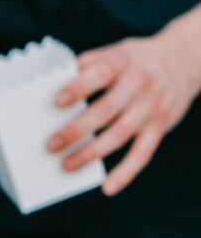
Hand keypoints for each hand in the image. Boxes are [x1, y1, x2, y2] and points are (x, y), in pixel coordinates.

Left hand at [47, 16, 200, 194]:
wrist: (184, 59)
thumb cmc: (138, 59)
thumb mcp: (116, 51)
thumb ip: (89, 65)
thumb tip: (52, 86)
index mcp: (123, 61)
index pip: (100, 74)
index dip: (79, 87)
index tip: (57, 102)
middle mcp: (138, 84)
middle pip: (105, 110)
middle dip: (76, 129)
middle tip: (51, 144)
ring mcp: (150, 107)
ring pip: (120, 134)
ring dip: (92, 152)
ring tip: (67, 164)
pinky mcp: (160, 127)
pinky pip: (143, 153)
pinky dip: (126, 173)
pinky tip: (108, 187)